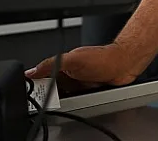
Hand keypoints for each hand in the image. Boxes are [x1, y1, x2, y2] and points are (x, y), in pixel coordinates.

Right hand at [24, 43, 139, 88]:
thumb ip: (52, 64)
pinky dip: (77, 99)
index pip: (44, 74)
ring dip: (67, 97)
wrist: (125, 65)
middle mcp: (71, 72)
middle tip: (56, 94)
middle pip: (53, 87)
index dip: (38, 82)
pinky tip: (81, 98)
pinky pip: (77, 98)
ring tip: (73, 94)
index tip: (35, 90)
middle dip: (54, 92)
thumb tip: (32, 70)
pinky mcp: (87, 90)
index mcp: (64, 62)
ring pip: (65, 94)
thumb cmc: (104, 58)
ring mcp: (79, 81)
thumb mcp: (73, 59)